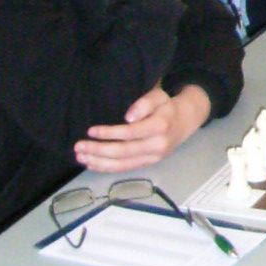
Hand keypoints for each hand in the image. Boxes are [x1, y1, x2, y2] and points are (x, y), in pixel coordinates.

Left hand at [75, 83, 210, 172]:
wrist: (185, 121)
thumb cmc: (167, 106)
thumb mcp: (158, 96)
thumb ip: (144, 103)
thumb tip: (128, 117)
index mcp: (160, 127)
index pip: (130, 133)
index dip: (109, 133)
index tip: (91, 131)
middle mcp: (157, 146)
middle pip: (123, 152)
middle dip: (98, 150)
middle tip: (79, 146)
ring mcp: (153, 158)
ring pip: (123, 165)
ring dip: (99, 162)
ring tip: (81, 157)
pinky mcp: (148, 164)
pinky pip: (125, 169)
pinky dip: (107, 168)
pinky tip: (92, 164)